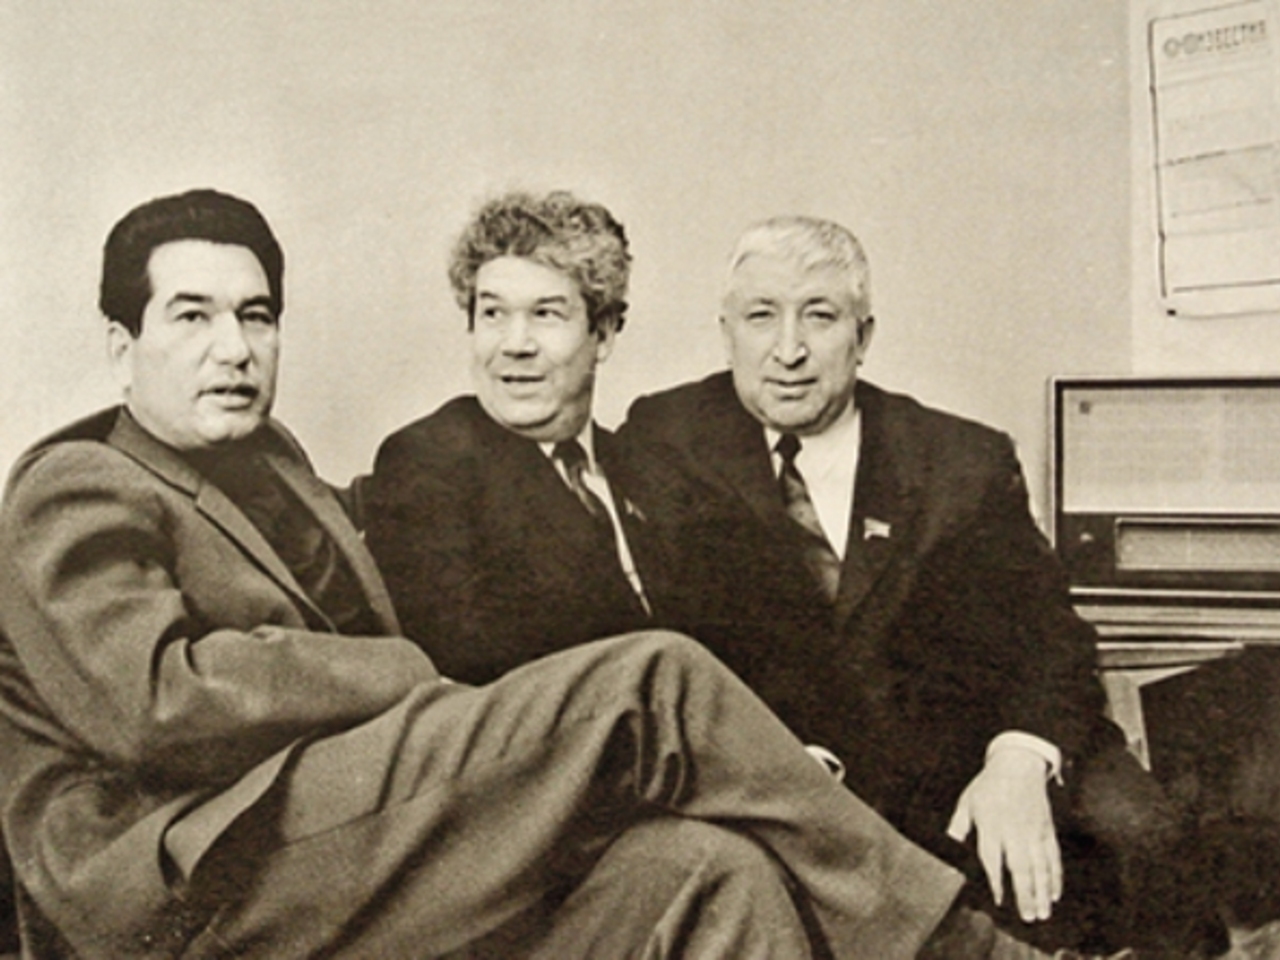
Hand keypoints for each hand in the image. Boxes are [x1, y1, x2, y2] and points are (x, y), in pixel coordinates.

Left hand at [946, 746, 1061, 922]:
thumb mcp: (968, 800)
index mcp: (991, 824)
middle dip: (1025, 894)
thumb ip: (960, 824)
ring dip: (1042, 892)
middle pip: (1021, 867)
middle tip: (1028, 917)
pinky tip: (1054, 894)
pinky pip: (1053, 857)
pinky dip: (1055, 876)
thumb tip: (950, 842)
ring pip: (1041, 866)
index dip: (996, 880)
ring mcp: (1033, 831)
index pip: (993, 857)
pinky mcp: (1046, 829)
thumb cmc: (988, 785)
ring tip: (1042, 913)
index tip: (999, 900)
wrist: (1019, 764)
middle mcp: (1014, 830)